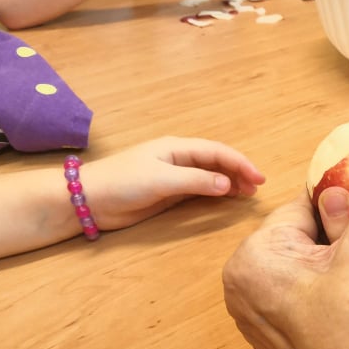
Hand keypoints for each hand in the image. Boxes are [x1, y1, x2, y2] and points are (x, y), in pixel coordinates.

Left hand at [81, 136, 264, 229]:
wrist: (89, 200)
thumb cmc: (123, 183)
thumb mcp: (161, 180)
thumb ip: (196, 181)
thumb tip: (228, 184)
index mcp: (177, 148)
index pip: (217, 152)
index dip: (240, 163)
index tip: (259, 179)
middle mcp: (179, 159)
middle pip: (217, 162)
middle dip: (239, 172)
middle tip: (258, 188)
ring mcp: (175, 176)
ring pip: (211, 175)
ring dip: (231, 182)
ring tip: (248, 194)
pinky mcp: (170, 193)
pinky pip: (201, 189)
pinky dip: (218, 192)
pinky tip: (228, 198)